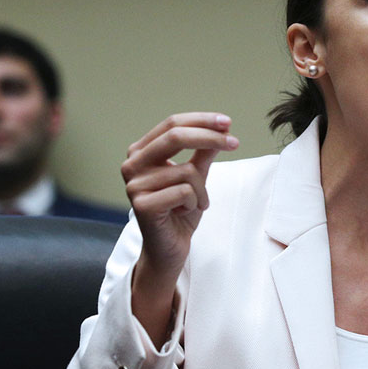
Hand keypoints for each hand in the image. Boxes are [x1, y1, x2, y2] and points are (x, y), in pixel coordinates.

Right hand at [121, 113, 237, 340]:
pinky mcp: (142, 205)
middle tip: (234, 142)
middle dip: (209, 137)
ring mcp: (134, 185)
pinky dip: (196, 202)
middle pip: (175, 136)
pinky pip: (184, 192)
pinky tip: (185, 213)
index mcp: (141, 152)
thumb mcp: (196, 176)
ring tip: (196, 203)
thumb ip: (203, 152)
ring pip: (187, 171)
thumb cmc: (180, 210)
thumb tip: (221, 129)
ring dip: (202, 189)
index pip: (171, 124)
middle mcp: (132, 165)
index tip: (227, 122)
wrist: (170, 248)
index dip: (201, 120)